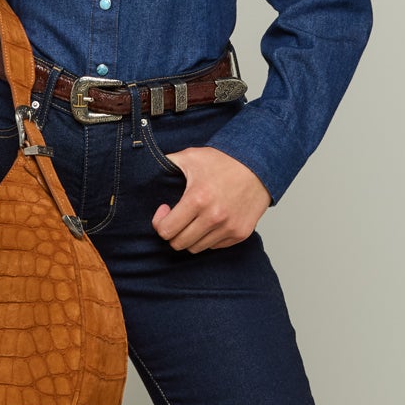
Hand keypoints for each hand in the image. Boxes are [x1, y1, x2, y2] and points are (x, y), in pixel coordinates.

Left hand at [152, 146, 271, 250]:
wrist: (259, 165)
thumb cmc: (225, 161)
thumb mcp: (191, 156)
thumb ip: (167, 163)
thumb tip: (144, 167)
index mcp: (198, 199)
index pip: (166, 230)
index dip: (160, 222)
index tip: (165, 210)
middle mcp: (214, 217)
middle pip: (179, 244)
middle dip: (173, 232)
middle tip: (177, 218)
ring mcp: (229, 228)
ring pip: (196, 248)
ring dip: (191, 236)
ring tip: (194, 219)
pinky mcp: (240, 234)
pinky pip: (214, 246)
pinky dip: (208, 238)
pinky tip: (210, 221)